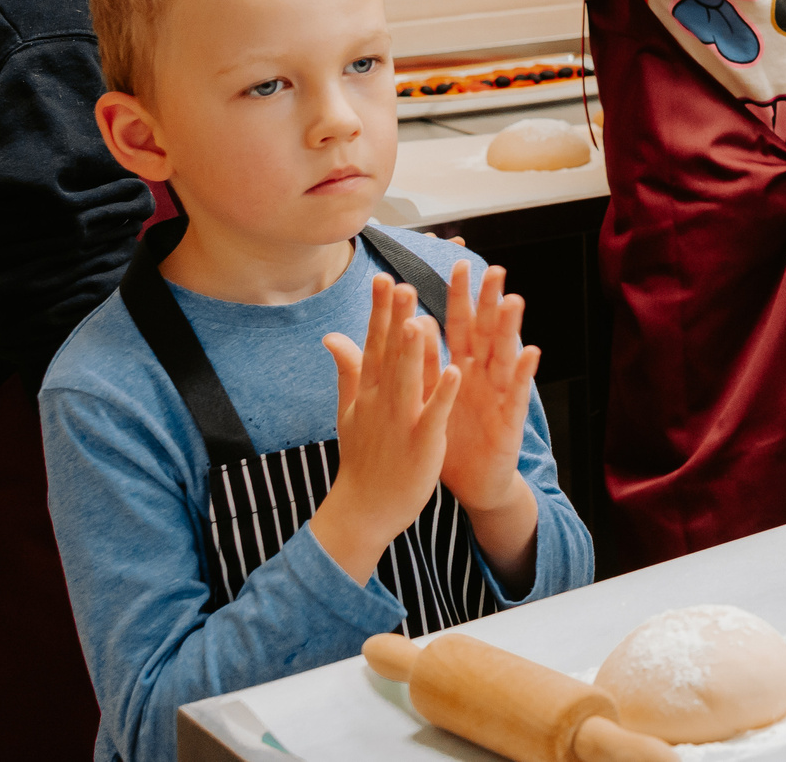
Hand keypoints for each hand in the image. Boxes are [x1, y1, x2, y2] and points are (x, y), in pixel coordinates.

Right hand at [311, 276, 460, 580]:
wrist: (364, 509)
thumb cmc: (362, 456)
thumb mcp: (350, 409)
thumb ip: (348, 370)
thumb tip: (332, 336)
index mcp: (369, 391)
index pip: (374, 344)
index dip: (379, 312)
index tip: (383, 278)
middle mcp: (381, 402)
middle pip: (389, 355)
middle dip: (395, 320)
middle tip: (401, 283)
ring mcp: (400, 422)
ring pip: (408, 380)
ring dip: (413, 350)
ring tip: (420, 319)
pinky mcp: (421, 443)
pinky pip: (433, 415)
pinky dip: (442, 394)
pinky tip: (453, 371)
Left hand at [437, 261, 541, 514]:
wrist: (471, 483)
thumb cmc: (450, 437)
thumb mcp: (428, 398)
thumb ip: (418, 361)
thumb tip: (408, 322)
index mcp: (460, 366)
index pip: (458, 324)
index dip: (459, 296)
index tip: (457, 263)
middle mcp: (482, 374)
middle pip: (485, 331)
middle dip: (489, 301)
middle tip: (492, 270)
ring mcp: (498, 393)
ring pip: (504, 355)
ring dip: (508, 329)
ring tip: (512, 300)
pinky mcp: (510, 418)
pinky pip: (516, 392)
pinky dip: (523, 373)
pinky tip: (530, 352)